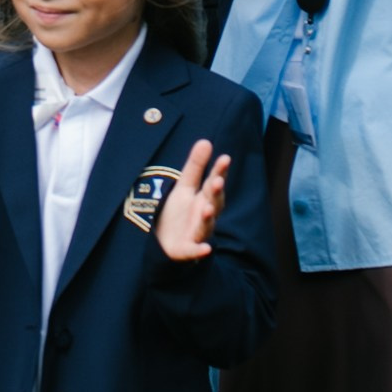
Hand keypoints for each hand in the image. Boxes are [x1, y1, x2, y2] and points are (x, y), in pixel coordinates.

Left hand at [155, 138, 230, 264]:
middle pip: (213, 203)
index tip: (225, 158)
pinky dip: (199, 250)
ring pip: (205, 226)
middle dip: (215, 193)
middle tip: (217, 181)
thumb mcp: (185, 187)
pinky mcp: (186, 249)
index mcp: (204, 198)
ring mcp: (197, 233)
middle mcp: (204, 215)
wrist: (166, 242)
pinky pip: (194, 251)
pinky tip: (205, 249)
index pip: (213, 183)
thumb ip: (196, 166)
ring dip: (208, 218)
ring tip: (207, 208)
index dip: (219, 172)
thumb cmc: (179, 213)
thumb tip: (206, 141)